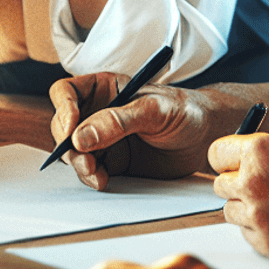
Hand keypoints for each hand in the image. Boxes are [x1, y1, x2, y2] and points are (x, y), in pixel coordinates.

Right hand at [50, 75, 215, 189]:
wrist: (205, 138)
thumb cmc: (184, 110)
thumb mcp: (153, 109)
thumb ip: (117, 121)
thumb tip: (81, 136)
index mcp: (104, 88)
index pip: (66, 92)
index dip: (62, 108)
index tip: (70, 128)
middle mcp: (98, 112)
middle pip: (63, 125)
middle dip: (67, 144)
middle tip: (83, 158)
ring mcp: (103, 139)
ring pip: (73, 151)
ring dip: (78, 164)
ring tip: (96, 174)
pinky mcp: (113, 162)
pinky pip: (90, 170)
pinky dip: (91, 177)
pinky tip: (103, 180)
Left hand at [209, 131, 268, 268]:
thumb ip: (268, 150)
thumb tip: (243, 154)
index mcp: (261, 151)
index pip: (216, 154)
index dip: (226, 161)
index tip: (232, 166)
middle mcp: (253, 182)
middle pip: (220, 185)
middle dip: (236, 187)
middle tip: (259, 189)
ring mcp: (259, 216)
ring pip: (230, 212)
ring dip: (248, 211)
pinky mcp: (268, 245)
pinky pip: (248, 236)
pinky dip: (261, 233)